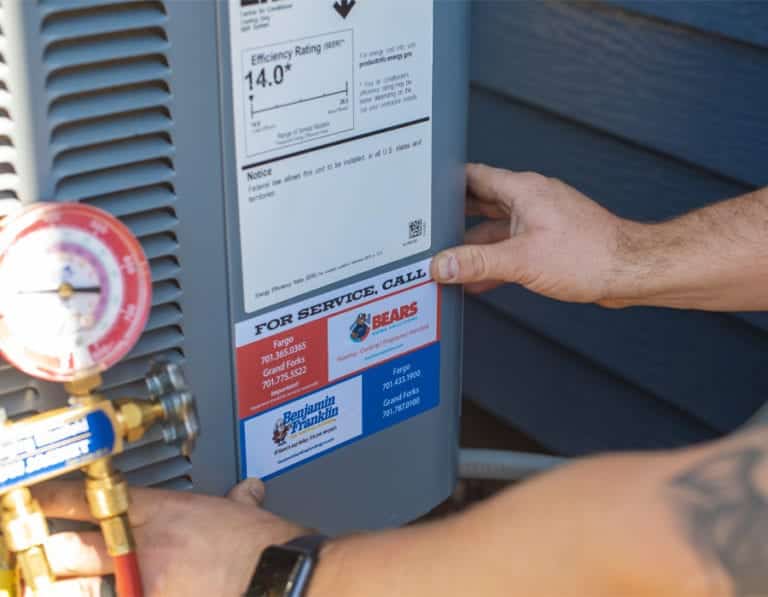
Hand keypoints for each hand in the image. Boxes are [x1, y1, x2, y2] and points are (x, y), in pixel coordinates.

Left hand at [31, 479, 305, 595]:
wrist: (277, 575)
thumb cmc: (264, 545)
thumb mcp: (246, 515)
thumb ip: (239, 502)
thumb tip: (246, 492)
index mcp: (167, 512)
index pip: (101, 500)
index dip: (62, 500)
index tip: (44, 501)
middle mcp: (146, 546)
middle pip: (74, 547)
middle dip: (56, 554)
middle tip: (49, 555)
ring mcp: (144, 584)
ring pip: (78, 588)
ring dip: (67, 586)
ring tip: (56, 585)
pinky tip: (104, 594)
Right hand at [431, 164, 629, 303]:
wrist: (630, 271)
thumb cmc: (592, 255)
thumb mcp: (522, 260)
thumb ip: (478, 262)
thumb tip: (443, 264)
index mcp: (524, 190)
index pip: (474, 176)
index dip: (446, 182)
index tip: (424, 191)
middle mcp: (532, 200)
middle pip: (481, 203)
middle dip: (454, 217)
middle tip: (428, 230)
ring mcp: (541, 221)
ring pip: (496, 228)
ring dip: (474, 244)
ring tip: (449, 260)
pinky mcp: (549, 241)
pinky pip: (511, 246)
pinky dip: (494, 259)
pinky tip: (480, 278)